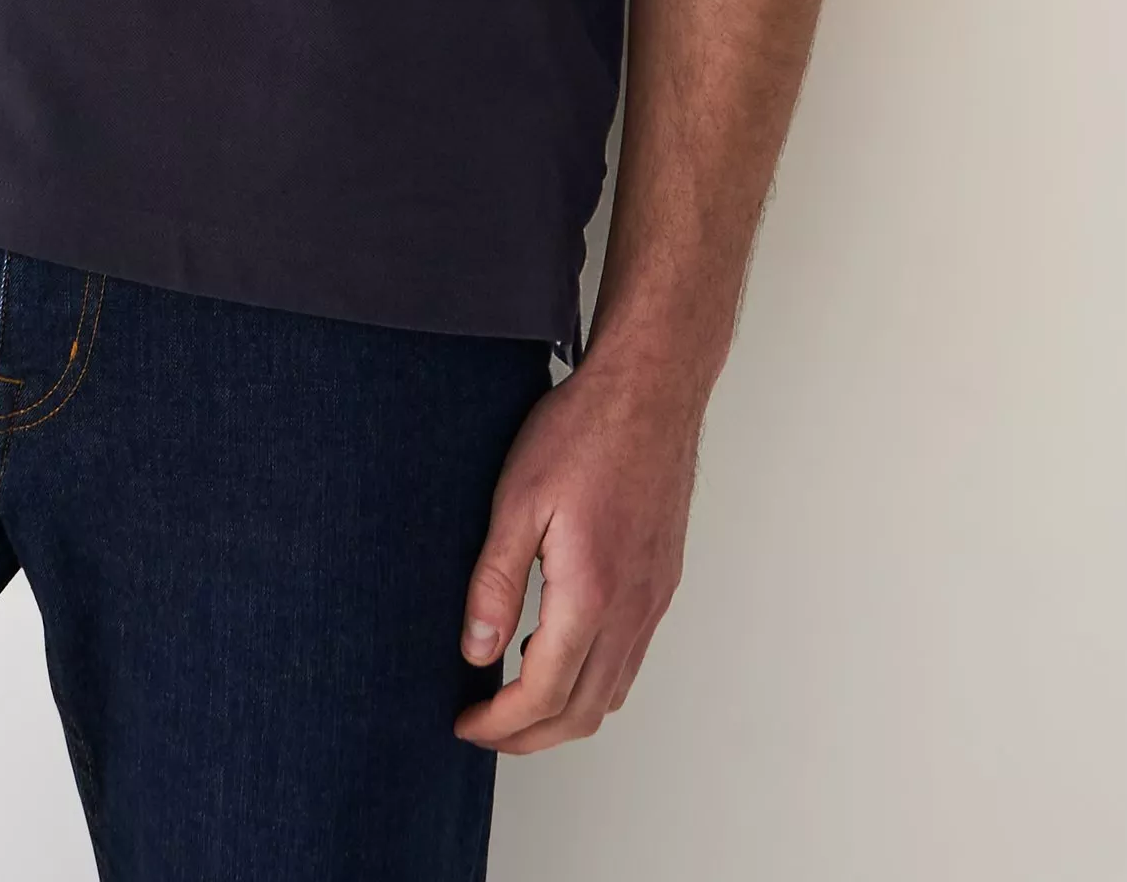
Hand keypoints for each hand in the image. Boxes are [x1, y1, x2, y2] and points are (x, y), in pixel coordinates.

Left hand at [451, 349, 703, 755]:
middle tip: (484, 728)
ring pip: (612, 693)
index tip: (465, 723)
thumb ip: (495, 581)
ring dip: (563, 714)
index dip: (500, 723)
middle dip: (529, 736)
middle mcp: (631, 610)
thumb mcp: (517, 500)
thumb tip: (475, 651)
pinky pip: (629, 660)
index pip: (543, 694)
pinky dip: (592, 681)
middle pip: (582, 713)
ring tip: (514, 699)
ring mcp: (653, 600)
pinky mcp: (661, 582)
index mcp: (591, 595)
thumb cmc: (583, 433)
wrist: (650, 391)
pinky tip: (559, 655)